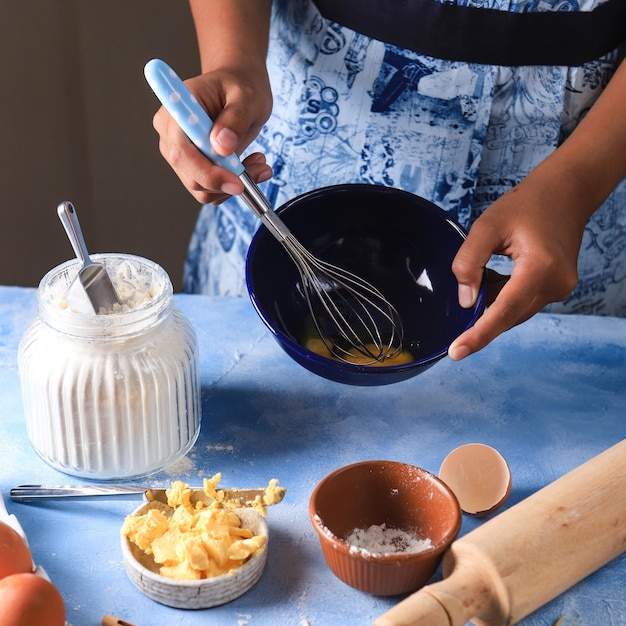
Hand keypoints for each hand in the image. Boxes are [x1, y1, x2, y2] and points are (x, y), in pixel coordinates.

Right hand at [152, 66, 272, 204]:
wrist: (239, 89)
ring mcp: (181, 154)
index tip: (236, 181)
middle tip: (259, 167)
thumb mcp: (246, 96)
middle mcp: (172, 136)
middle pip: (191, 176)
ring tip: (258, 162)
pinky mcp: (194, 168)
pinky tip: (250, 166)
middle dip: (227, 180)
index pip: (181, 152)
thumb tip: (221, 146)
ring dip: (234, 183)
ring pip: (203, 188)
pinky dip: (233, 185)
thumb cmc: (239, 85)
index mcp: (177, 111)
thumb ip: (235, 119)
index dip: (207, 172)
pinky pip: (211, 190)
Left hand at [448, 174, 587, 359]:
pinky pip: (522, 302)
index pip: (503, 311)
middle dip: (482, 314)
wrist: (566, 192)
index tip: (456, 353)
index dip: (478, 335)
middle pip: (508, 315)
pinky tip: (498, 272)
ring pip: (514, 311)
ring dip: (494, 300)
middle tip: (464, 292)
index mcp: (540, 267)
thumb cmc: (526, 204)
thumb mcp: (486, 226)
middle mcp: (556, 284)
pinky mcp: (557, 288)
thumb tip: (466, 301)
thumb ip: (469, 262)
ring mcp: (560, 288)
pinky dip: (504, 295)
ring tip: (489, 268)